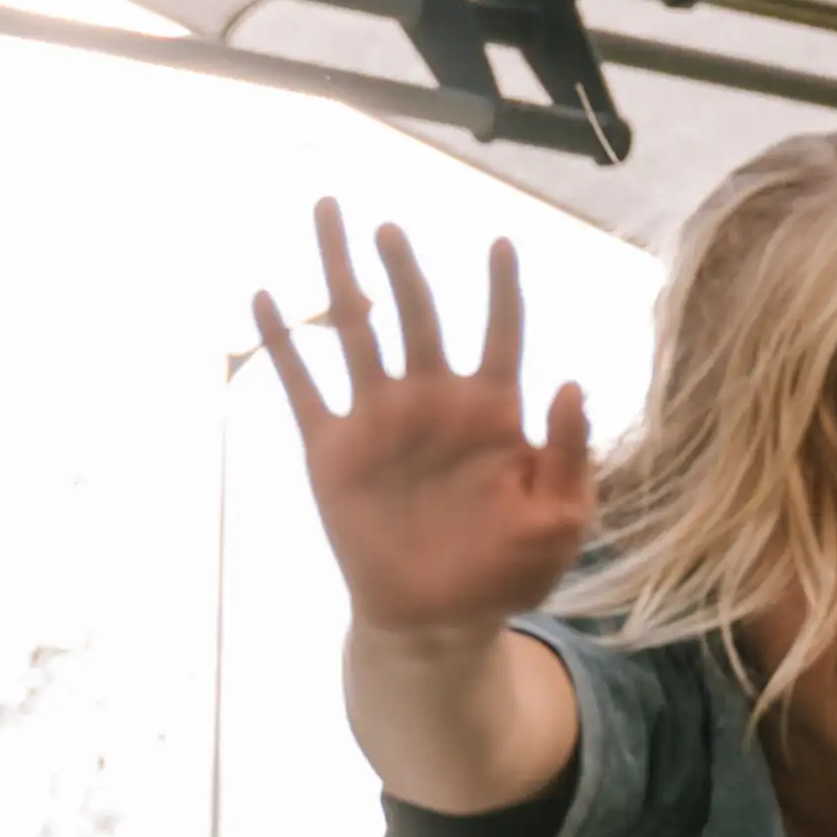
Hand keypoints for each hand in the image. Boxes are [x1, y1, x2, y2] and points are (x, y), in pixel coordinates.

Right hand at [258, 209, 590, 644]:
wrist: (438, 622)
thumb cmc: (507, 572)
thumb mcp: (560, 519)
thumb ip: (570, 453)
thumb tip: (571, 384)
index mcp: (492, 411)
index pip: (501, 333)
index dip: (502, 290)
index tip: (501, 243)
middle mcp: (432, 401)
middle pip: (417, 314)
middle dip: (402, 267)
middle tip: (388, 227)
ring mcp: (379, 421)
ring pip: (354, 330)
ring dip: (339, 274)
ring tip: (328, 214)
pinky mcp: (332, 451)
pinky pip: (302, 387)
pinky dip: (282, 343)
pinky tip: (265, 298)